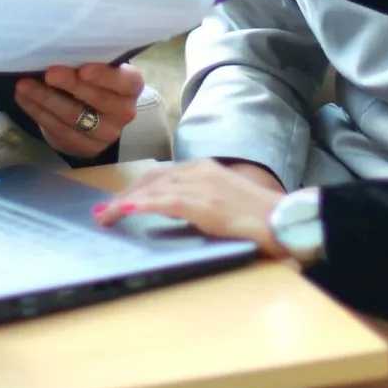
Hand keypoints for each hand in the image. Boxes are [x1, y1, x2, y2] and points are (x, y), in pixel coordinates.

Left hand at [14, 62, 143, 158]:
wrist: (93, 115)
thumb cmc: (93, 80)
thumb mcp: (96, 66)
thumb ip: (86, 60)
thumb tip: (56, 49)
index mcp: (131, 86)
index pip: (124, 82)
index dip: (104, 76)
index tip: (82, 69)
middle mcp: (125, 112)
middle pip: (97, 99)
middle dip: (69, 85)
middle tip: (48, 73)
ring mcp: (107, 134)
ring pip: (74, 116)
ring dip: (45, 99)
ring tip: (24, 85)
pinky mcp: (87, 148)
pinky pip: (59, 130)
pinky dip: (38, 113)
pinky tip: (24, 99)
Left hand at [92, 158, 289, 256]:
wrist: (284, 219)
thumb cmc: (259, 216)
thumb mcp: (224, 201)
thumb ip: (201, 201)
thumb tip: (178, 211)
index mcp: (204, 168)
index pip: (160, 175)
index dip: (136, 189)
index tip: (118, 201)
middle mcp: (199, 171)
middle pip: (151, 180)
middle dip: (125, 196)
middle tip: (102, 212)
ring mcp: (201, 185)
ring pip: (152, 190)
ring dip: (125, 204)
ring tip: (105, 217)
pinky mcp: (204, 203)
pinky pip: (164, 202)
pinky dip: (142, 205)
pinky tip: (124, 211)